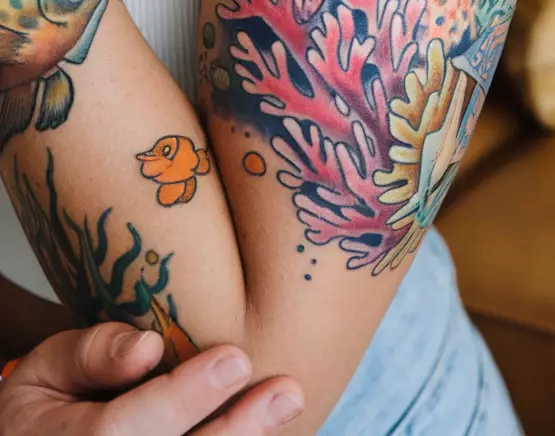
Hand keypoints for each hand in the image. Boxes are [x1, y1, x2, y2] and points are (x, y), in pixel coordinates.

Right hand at [0, 324, 303, 433]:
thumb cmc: (49, 399)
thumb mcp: (49, 365)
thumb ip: (92, 353)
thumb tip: (148, 347)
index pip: (120, 430)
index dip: (182, 397)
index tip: (235, 357)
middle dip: (231, 431)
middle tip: (285, 390)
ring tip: (285, 405)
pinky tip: (264, 430)